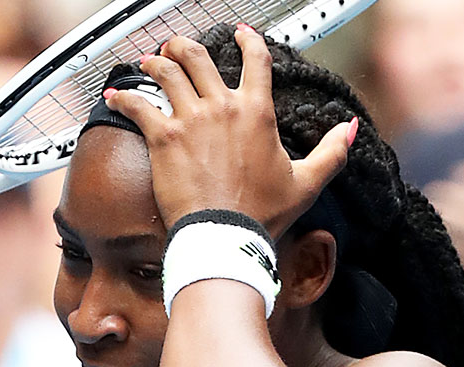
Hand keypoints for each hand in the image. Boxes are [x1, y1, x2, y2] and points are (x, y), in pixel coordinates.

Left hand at [105, 26, 353, 239]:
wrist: (225, 236)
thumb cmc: (262, 215)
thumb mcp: (306, 183)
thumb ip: (332, 152)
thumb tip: (350, 130)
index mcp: (256, 112)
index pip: (255, 61)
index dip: (247, 41)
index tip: (240, 34)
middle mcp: (222, 107)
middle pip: (198, 57)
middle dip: (184, 47)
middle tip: (175, 48)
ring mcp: (191, 119)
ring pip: (167, 71)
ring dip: (155, 63)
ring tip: (148, 63)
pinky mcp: (163, 137)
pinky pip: (137, 104)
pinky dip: (123, 96)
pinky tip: (114, 94)